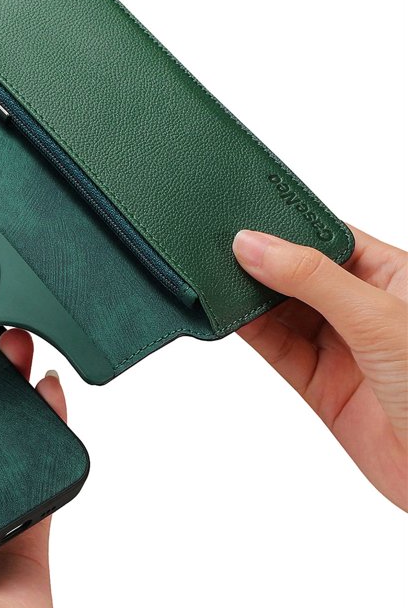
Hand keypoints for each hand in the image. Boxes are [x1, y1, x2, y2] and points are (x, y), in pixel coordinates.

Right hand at [233, 227, 407, 509]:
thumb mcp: (378, 318)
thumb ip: (312, 278)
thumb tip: (253, 245)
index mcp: (395, 277)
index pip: (330, 240)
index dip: (287, 230)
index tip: (244, 222)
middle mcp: (366, 309)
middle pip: (300, 275)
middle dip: (262, 265)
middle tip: (220, 252)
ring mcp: (342, 347)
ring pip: (283, 312)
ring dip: (250, 300)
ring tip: (216, 282)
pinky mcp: (321, 385)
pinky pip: (277, 350)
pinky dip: (251, 333)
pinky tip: (230, 316)